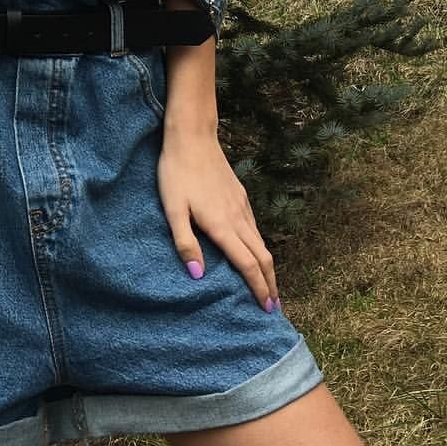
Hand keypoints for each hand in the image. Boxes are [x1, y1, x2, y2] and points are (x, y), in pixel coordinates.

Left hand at [156, 127, 279, 311]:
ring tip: (267, 284)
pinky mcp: (240, 194)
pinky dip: (260, 246)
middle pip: (262, 257)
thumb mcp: (172, 209)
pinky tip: (254, 249)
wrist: (192, 137)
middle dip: (270, 283)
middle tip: (274, 306)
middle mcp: (238, 218)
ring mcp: (241, 205)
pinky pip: (255, 226)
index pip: (248, 264)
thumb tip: (198, 275)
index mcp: (222, 226)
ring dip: (267, 266)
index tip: (267, 308)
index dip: (258, 288)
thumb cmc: (176, 173)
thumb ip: (185, 242)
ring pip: (261, 241)